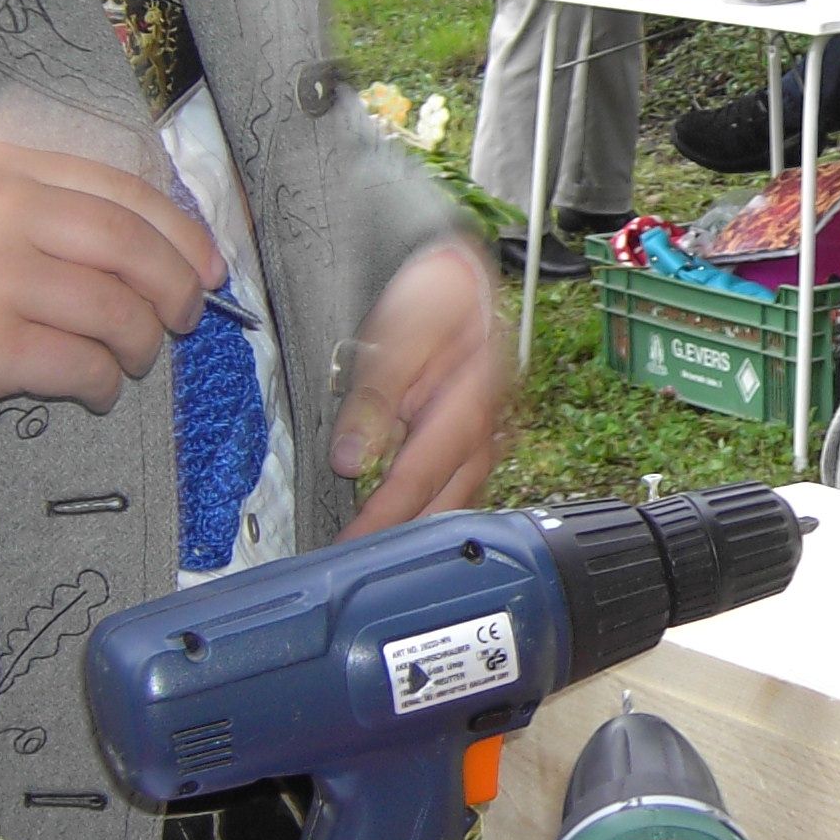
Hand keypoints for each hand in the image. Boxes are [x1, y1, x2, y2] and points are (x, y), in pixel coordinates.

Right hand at [0, 142, 221, 431]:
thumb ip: (39, 200)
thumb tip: (145, 236)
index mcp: (4, 165)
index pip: (125, 189)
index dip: (182, 230)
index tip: (207, 262)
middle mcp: (4, 210)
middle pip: (132, 245)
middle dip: (175, 287)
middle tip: (183, 316)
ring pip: (117, 309)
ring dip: (141, 343)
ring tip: (132, 360)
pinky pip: (81, 366)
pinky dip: (104, 384)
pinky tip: (96, 392)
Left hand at [334, 239, 509, 535]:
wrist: (460, 276)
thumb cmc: (432, 297)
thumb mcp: (396, 333)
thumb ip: (374, 397)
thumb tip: (351, 461)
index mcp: (470, 403)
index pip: (419, 475)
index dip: (383, 516)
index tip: (350, 543)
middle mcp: (487, 429)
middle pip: (446, 501)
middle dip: (404, 537)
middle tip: (358, 563)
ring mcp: (488, 437)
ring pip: (459, 500)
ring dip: (421, 529)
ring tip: (380, 553)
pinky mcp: (480, 439)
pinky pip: (460, 485)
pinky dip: (434, 509)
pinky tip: (410, 524)